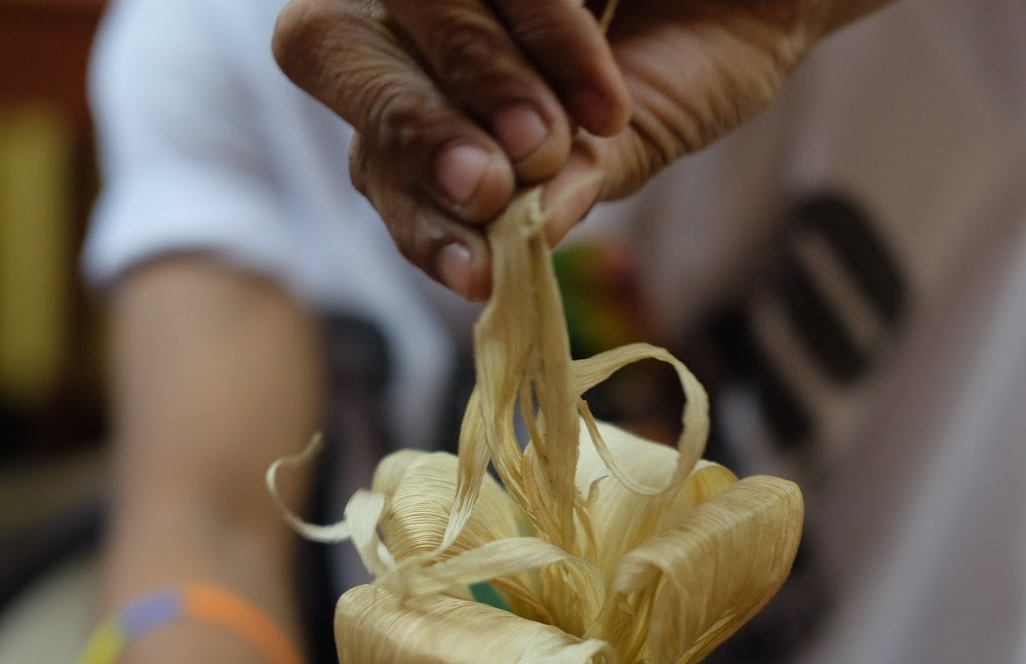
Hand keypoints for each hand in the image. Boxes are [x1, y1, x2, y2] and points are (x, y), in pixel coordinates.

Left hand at [273, 0, 880, 299]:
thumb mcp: (627, 146)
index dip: (409, 212)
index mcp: (430, 87)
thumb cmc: (699, 56)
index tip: (477, 275)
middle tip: (493, 189)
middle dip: (411, 132)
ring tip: (558, 138)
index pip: (370, 148)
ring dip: (480, 80)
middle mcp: (415, 10)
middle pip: (326, 43)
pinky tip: (602, 87)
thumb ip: (560, 191)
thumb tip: (505, 259)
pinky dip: (539, 28)